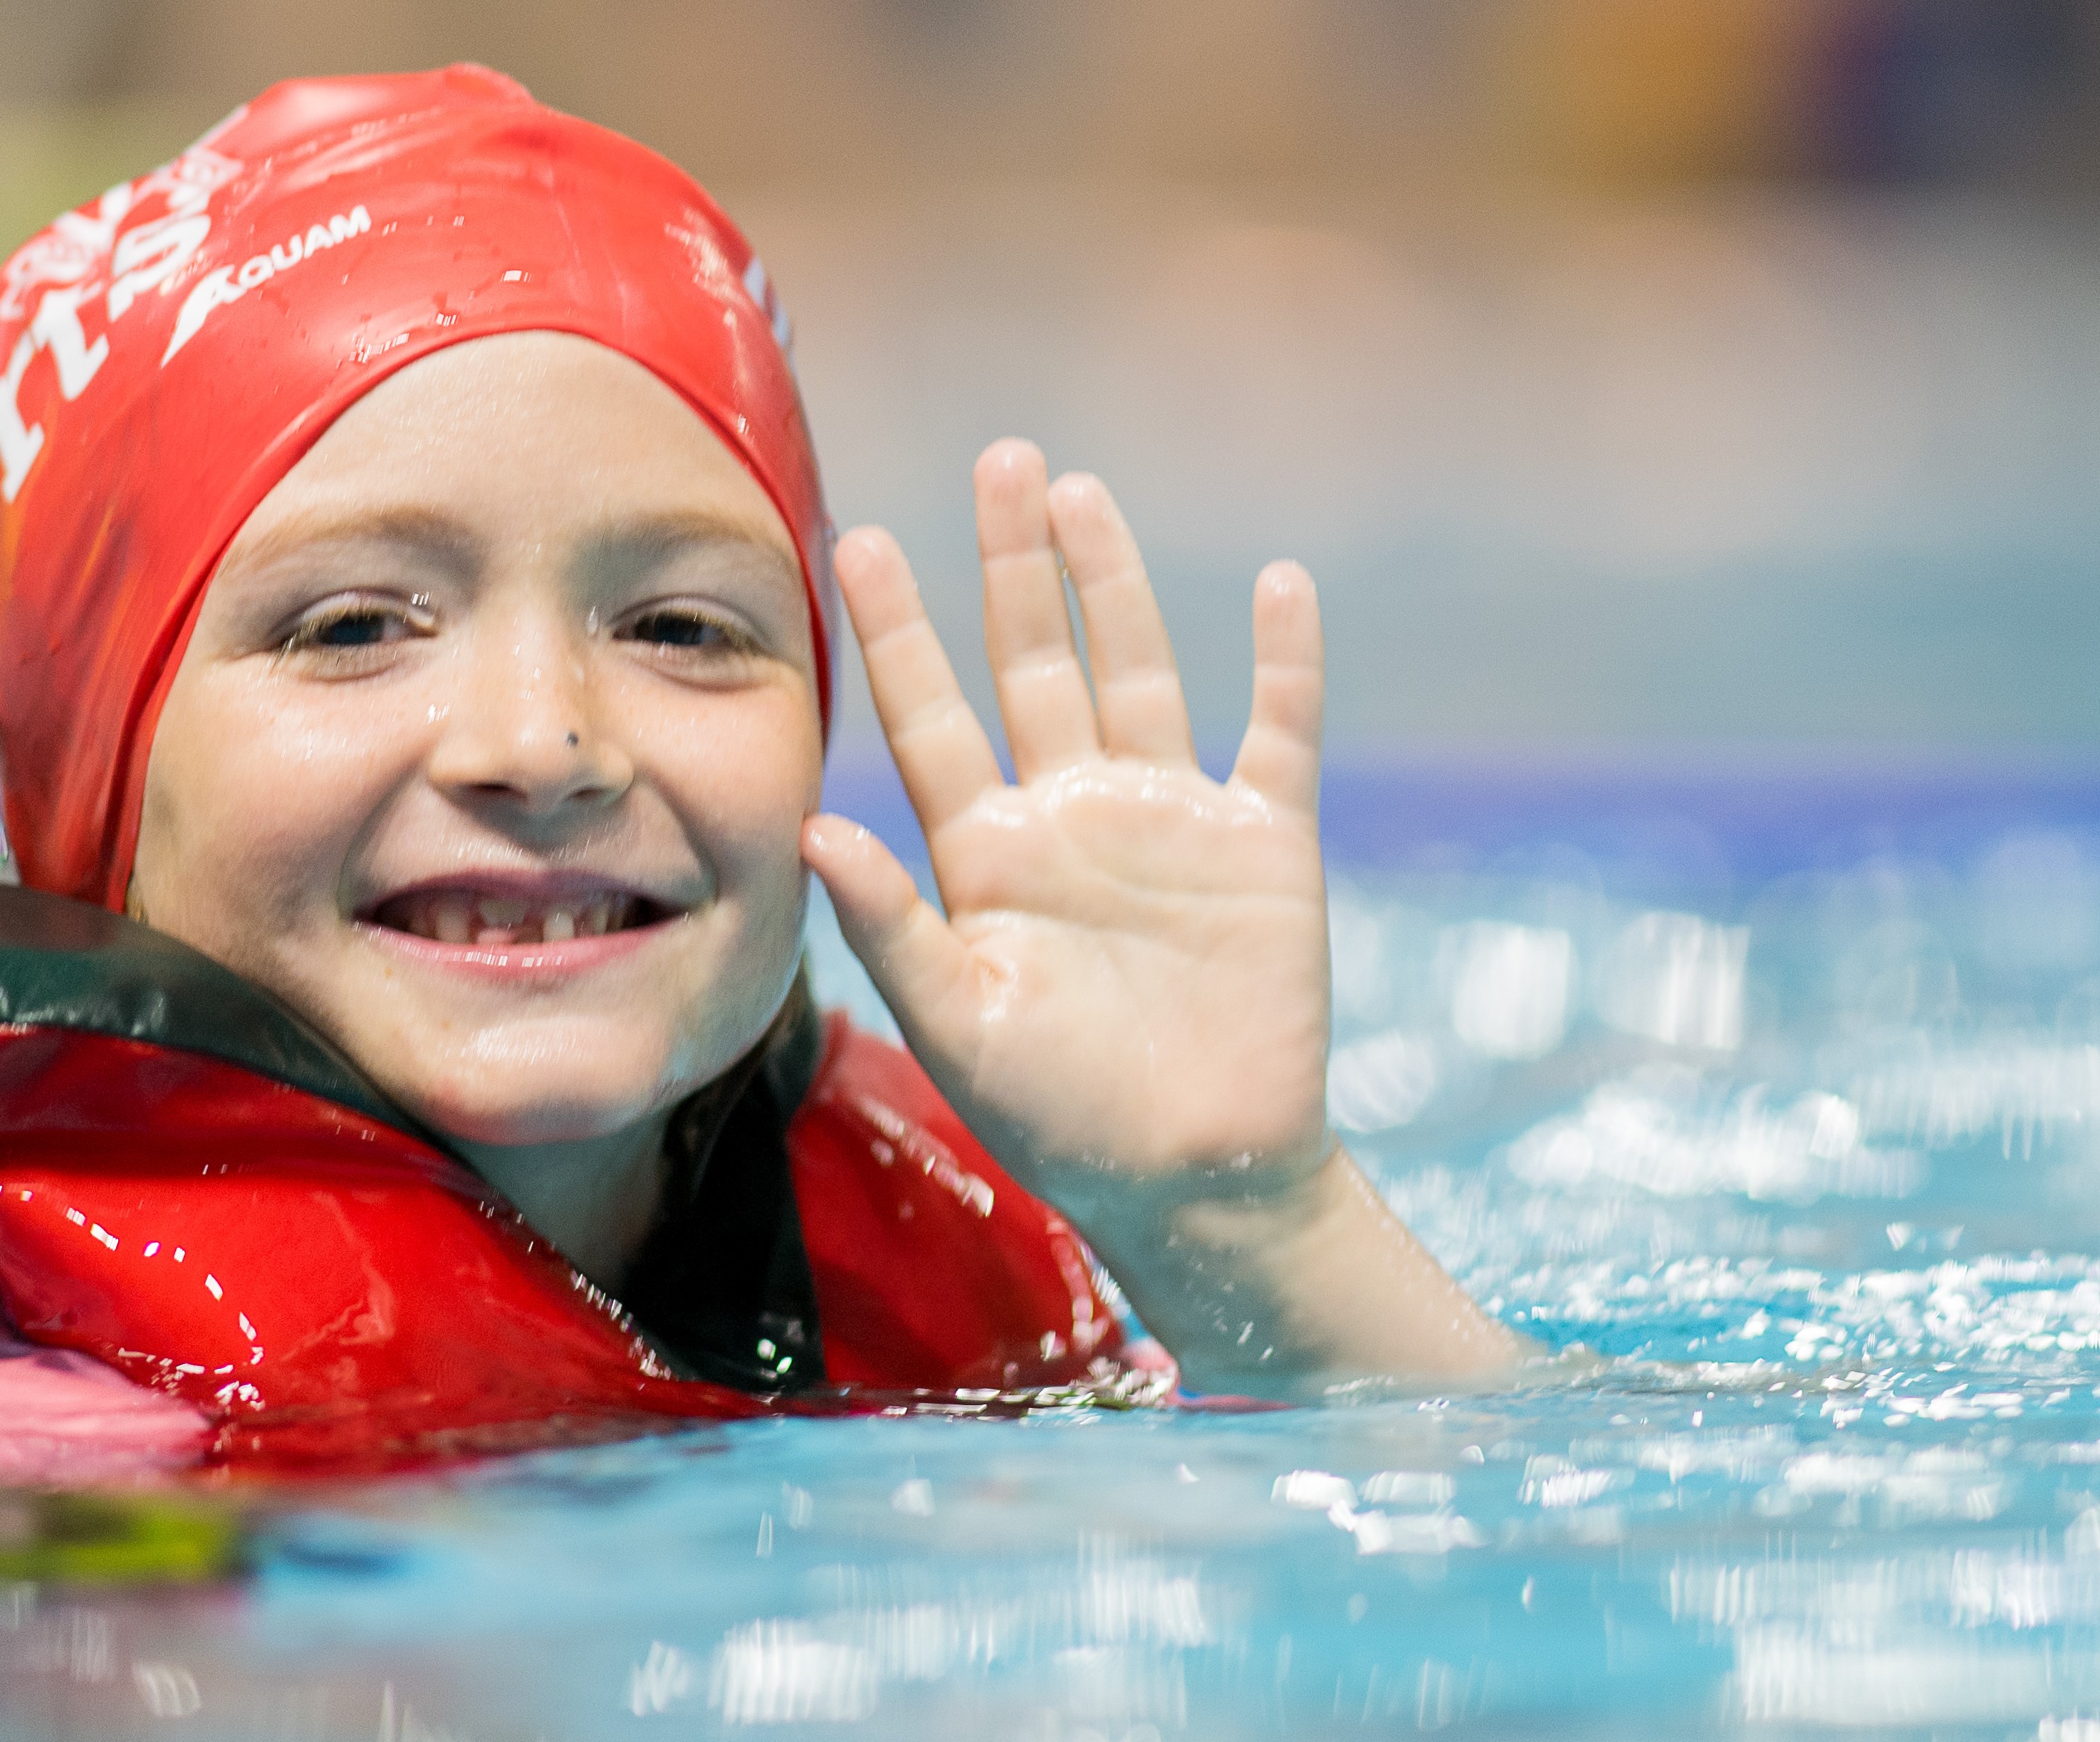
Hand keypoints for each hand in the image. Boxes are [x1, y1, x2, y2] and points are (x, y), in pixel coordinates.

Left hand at [802, 440, 1524, 1394]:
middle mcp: (1072, 815)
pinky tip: (1280, 584)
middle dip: (1012, 564)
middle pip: (1033, 662)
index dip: (896, 629)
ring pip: (1137, 669)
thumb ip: (892, 923)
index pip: (930, 716)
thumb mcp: (959, 1023)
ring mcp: (1169, 821)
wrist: (1198, 1178)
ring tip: (1079, 490)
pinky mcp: (1263, 844)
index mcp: (988, 855)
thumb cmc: (1063, 1118)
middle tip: (998, 458)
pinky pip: (1277, 731)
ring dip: (1113, 582)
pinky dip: (1285, 660)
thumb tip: (814, 827)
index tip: (854, 536)